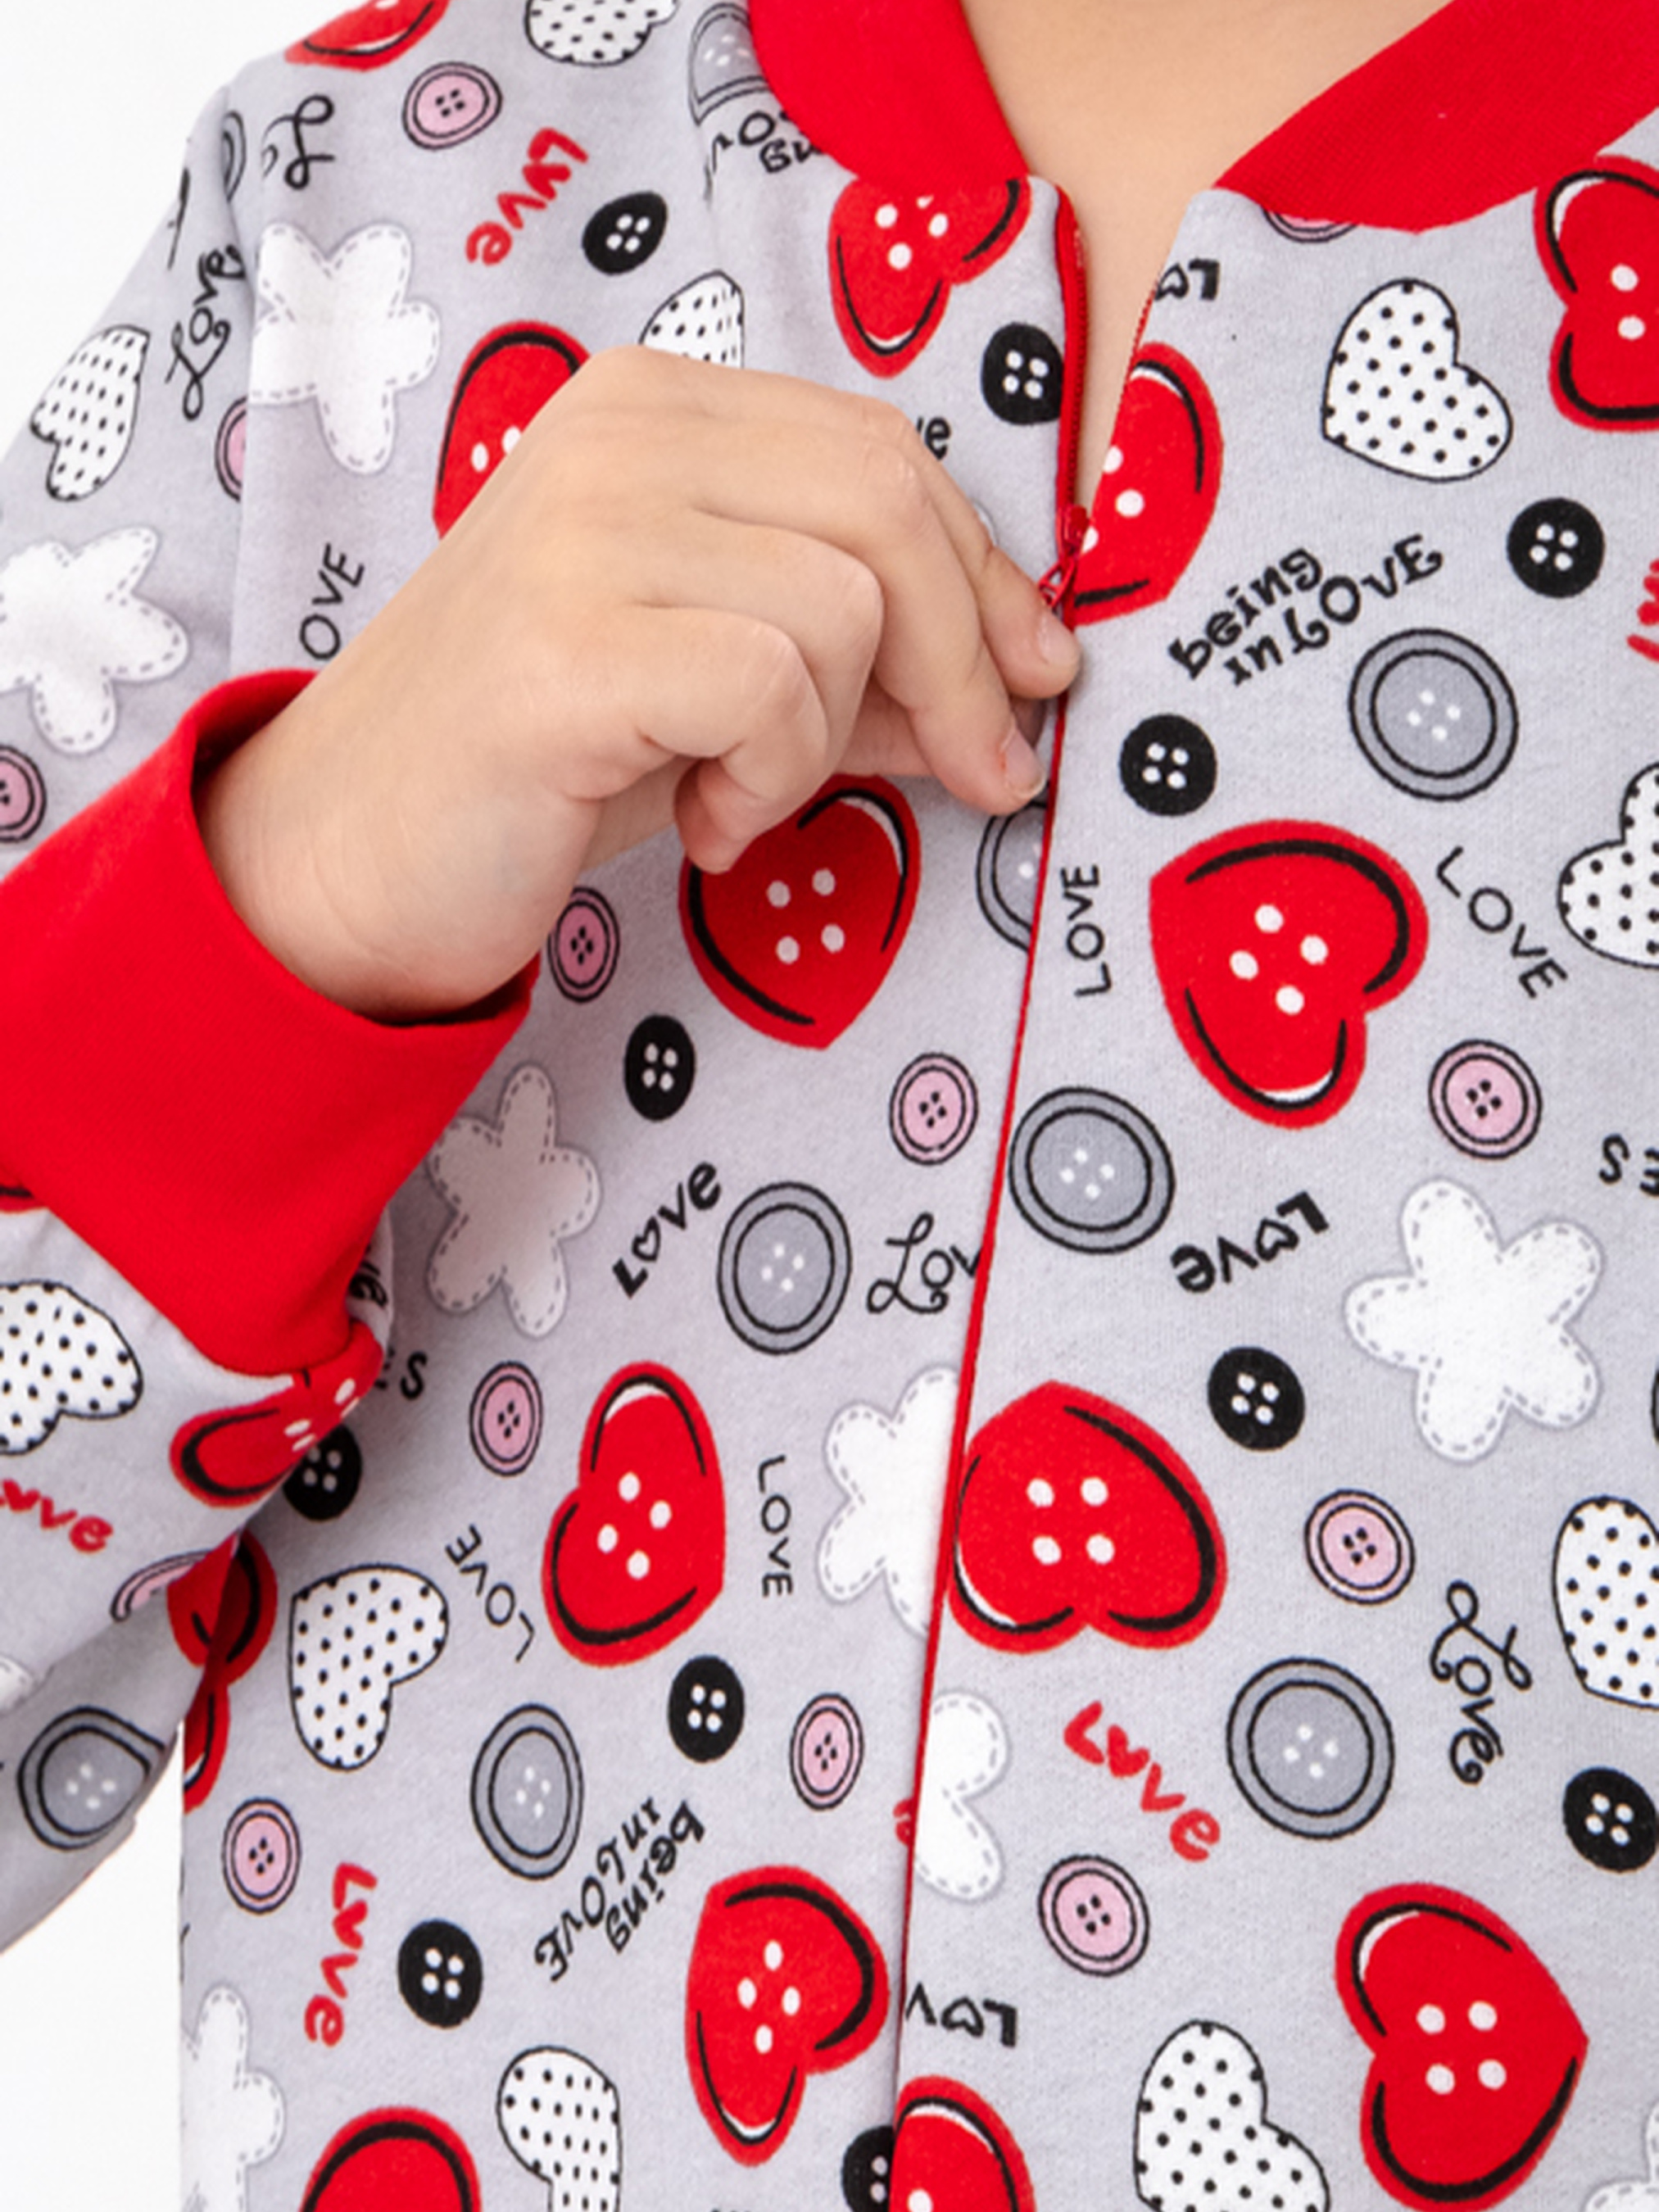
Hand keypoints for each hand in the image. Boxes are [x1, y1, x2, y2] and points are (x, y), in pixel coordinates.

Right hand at [199, 346, 1080, 1020]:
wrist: (351, 855)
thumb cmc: (545, 763)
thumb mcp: (724, 690)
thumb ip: (858, 657)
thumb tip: (1020, 679)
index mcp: (655, 408)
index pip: (884, 455)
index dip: (985, 577)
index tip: (1033, 683)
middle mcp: (617, 432)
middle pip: (890, 504)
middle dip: (965, 662)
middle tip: (976, 777)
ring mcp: (584, 526)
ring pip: (845, 603)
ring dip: (828, 740)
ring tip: (739, 795)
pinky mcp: (568, 639)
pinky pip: (775, 688)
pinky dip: (769, 782)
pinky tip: (702, 826)